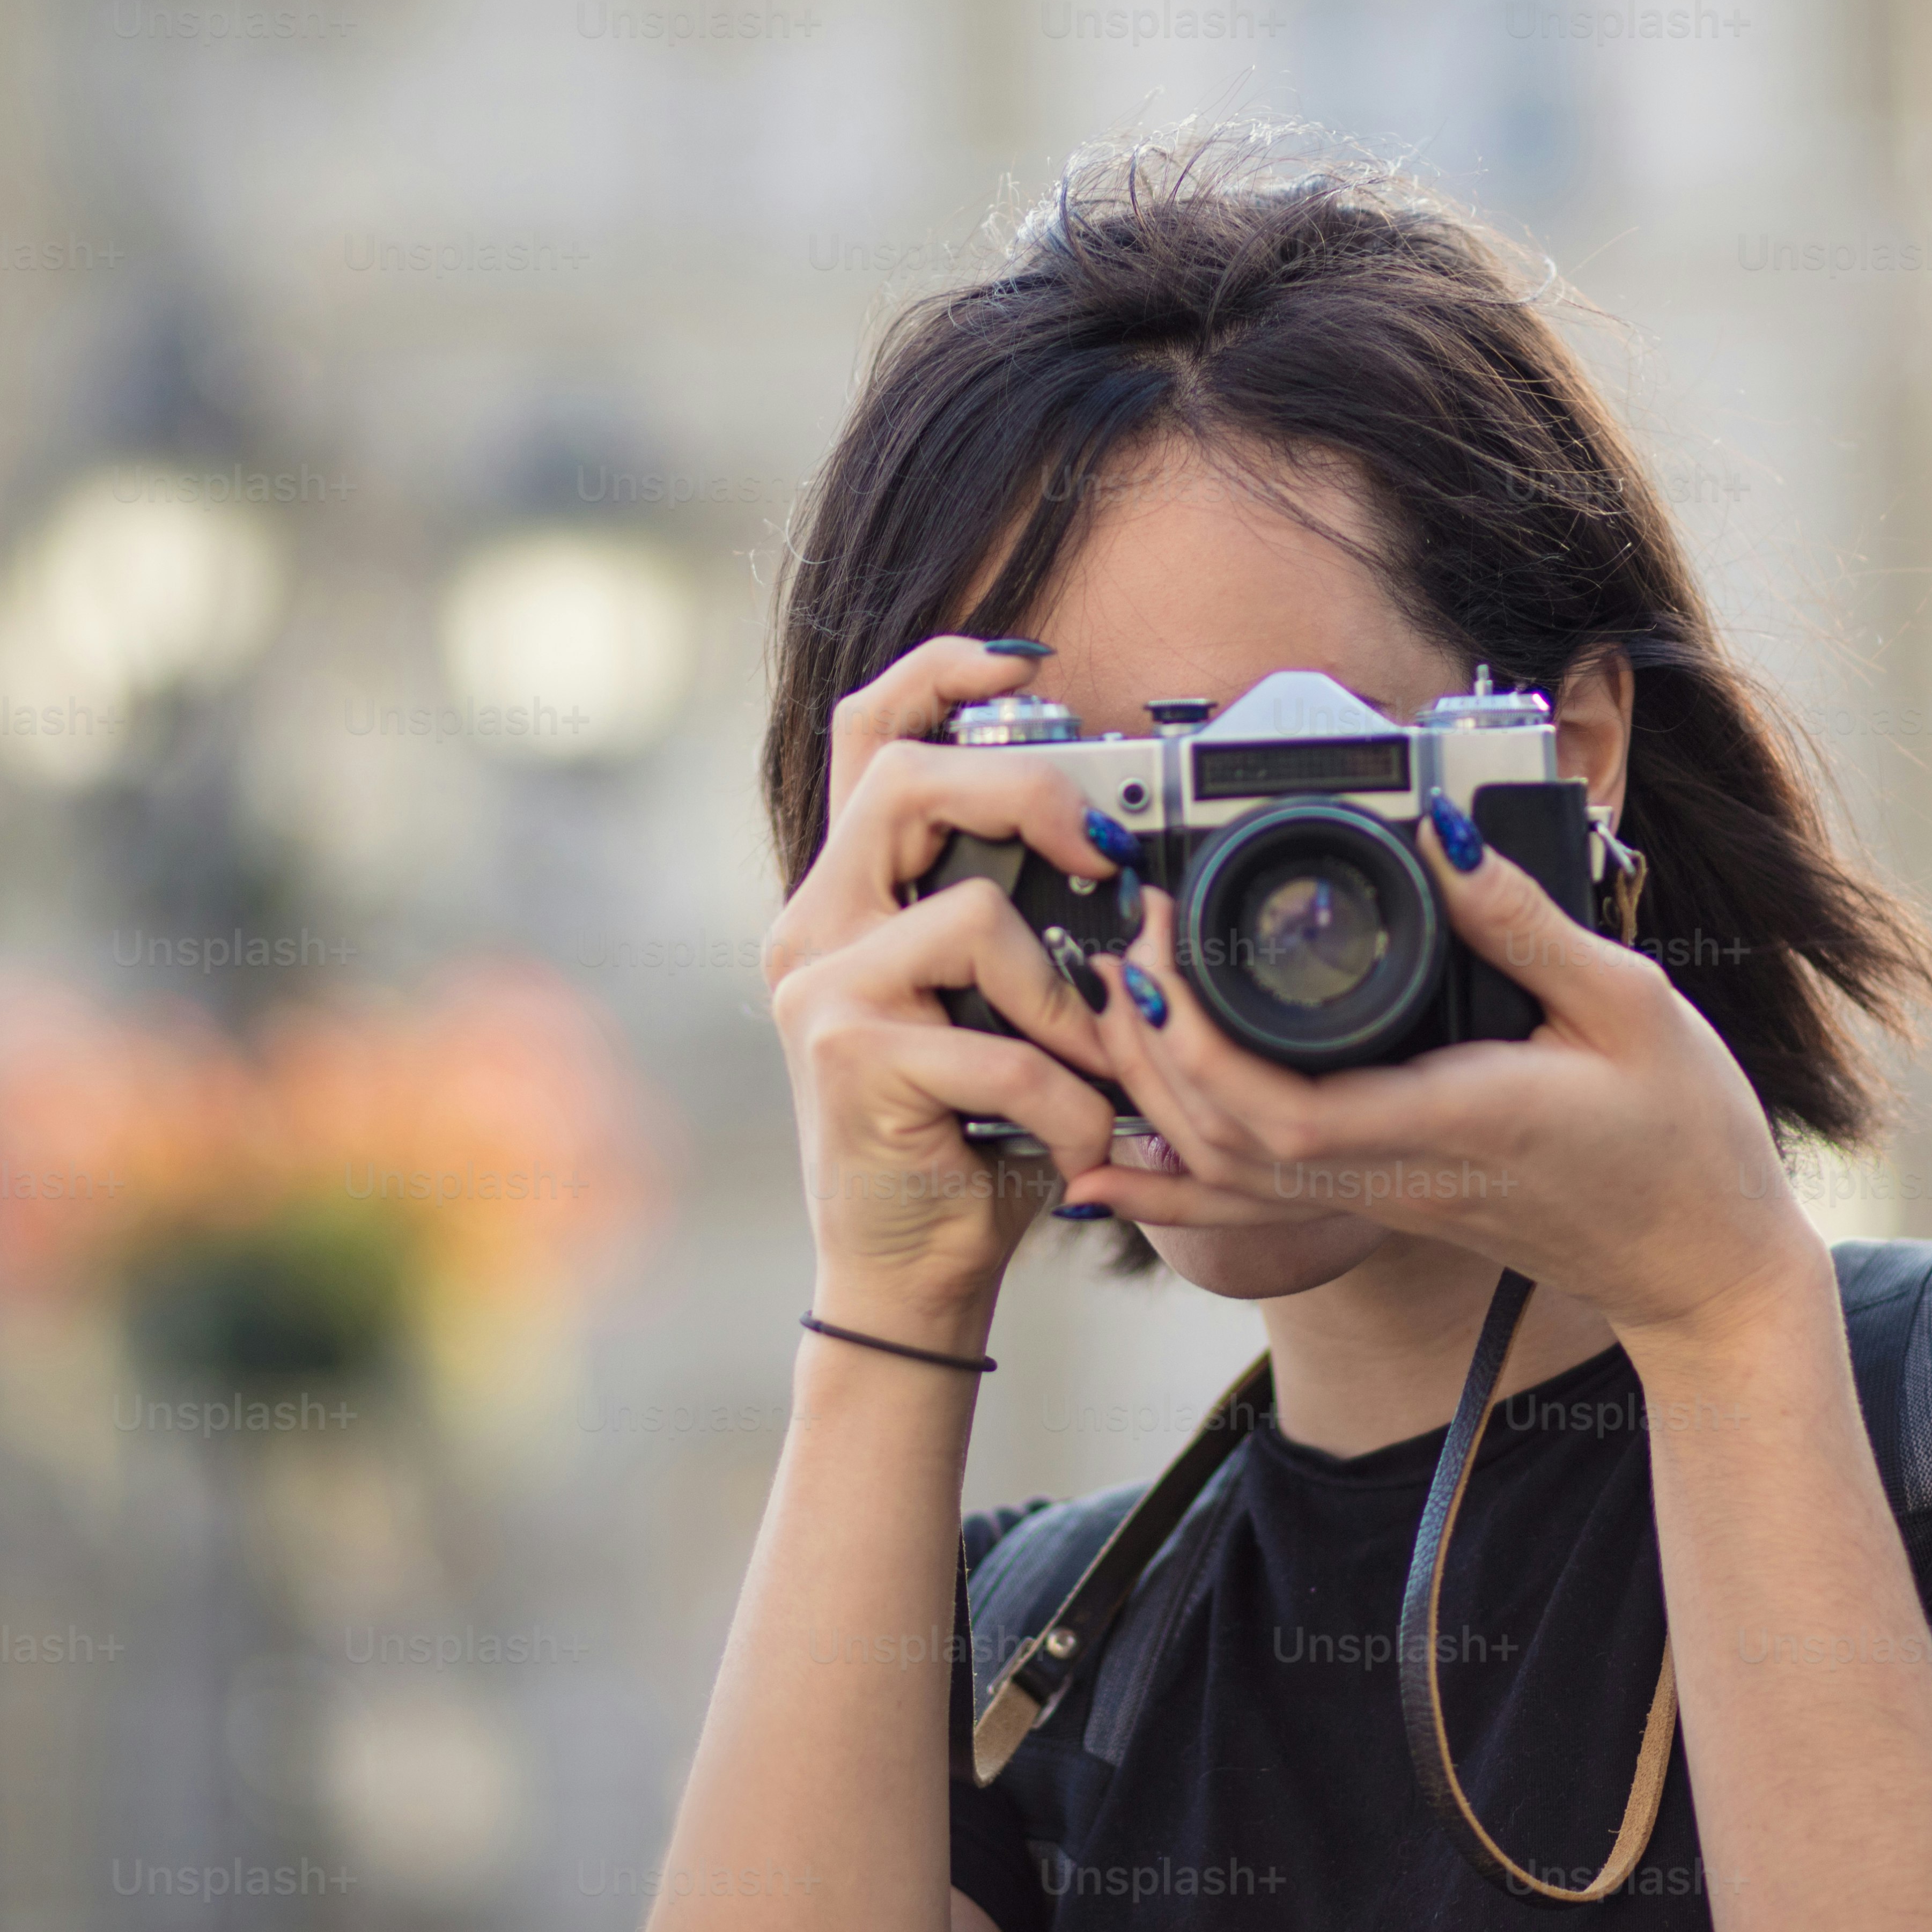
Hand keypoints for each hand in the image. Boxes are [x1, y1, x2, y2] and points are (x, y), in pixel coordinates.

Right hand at [762, 638, 1142, 1338]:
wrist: (905, 1266)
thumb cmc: (966, 1134)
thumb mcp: (991, 1008)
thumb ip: (1015, 924)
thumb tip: (1117, 852)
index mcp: (849, 893)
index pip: (863, 732)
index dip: (937, 672)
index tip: (1026, 665)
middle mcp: (814, 922)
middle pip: (904, 778)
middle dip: (1025, 791)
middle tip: (1103, 855)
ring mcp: (821, 988)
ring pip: (972, 915)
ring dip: (1067, 1000)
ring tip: (1091, 1073)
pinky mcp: (848, 1059)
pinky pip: (999, 1046)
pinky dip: (1066, 1101)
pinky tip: (1075, 1146)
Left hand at [1056, 806, 1835, 1343]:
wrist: (1703, 1265)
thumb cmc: (1684, 1138)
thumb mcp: (1631, 1003)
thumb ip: (1526, 920)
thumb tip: (1444, 834)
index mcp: (1458, 1118)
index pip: (1287, 1105)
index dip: (1199, 1036)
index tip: (1167, 940)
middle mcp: (1402, 1171)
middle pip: (1226, 1137)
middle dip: (1150, 1045)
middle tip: (1126, 943)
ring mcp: (1386, 1198)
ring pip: (1227, 1175)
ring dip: (1149, 1096)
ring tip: (1115, 1004)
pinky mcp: (1386, 1202)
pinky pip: (1253, 1202)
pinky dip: (1171, 1182)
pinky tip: (1109, 1164)